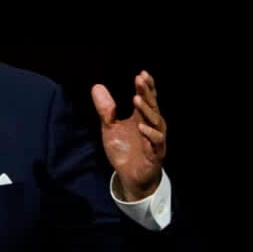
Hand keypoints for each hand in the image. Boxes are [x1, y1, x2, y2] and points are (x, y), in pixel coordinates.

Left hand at [91, 70, 165, 200]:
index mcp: (142, 118)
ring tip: (136, 99)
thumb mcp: (110, 128)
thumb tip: (97, 86)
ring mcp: (155, 139)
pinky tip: (141, 126)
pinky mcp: (155, 153)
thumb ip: (106, 109)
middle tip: (139, 80)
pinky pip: (156, 142)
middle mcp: (152, 126)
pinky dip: (149, 134)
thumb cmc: (124, 151)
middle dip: (146, 93)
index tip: (141, 73)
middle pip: (152, 106)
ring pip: (155, 121)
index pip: (147, 98)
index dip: (146, 86)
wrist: (129, 177)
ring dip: (146, 110)